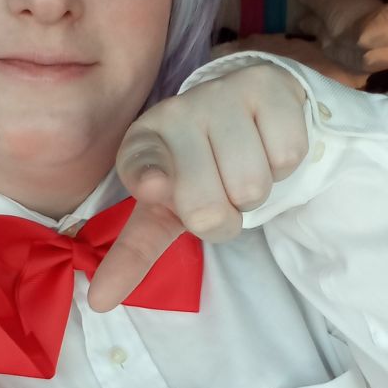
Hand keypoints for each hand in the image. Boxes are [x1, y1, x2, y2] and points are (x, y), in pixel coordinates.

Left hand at [88, 62, 307, 311]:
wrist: (247, 111)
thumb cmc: (200, 170)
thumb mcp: (164, 209)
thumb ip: (133, 253)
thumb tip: (100, 303)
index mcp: (141, 145)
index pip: (141, 167)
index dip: (151, 179)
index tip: (155, 188)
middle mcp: (174, 114)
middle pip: (207, 209)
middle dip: (223, 219)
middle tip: (220, 193)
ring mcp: (219, 94)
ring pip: (251, 188)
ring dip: (255, 194)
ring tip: (244, 168)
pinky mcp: (264, 84)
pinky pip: (286, 156)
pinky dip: (284, 165)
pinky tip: (267, 143)